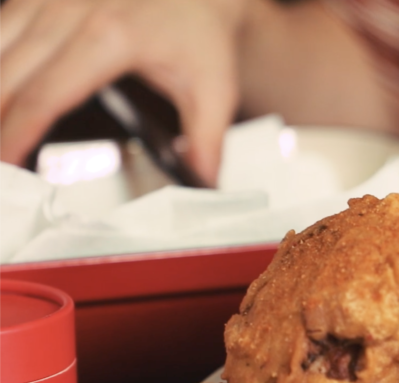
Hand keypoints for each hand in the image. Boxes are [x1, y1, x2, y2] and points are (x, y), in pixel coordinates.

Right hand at [0, 0, 248, 183]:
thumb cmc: (203, 30)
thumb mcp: (214, 88)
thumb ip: (205, 142)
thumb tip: (203, 185)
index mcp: (112, 36)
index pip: (46, 96)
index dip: (17, 135)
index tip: (7, 165)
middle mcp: (71, 9)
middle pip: (7, 76)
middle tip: (0, 169)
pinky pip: (2, 27)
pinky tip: (2, 94)